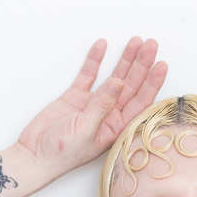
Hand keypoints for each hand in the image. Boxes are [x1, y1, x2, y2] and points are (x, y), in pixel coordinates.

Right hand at [16, 37, 167, 173]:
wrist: (35, 155)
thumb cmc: (62, 153)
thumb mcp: (85, 130)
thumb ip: (101, 106)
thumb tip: (119, 83)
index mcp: (117, 127)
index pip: (140, 101)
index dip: (151, 83)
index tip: (161, 64)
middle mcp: (109, 115)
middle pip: (130, 85)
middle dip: (141, 64)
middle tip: (150, 44)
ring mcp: (93, 104)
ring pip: (114, 77)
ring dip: (124, 60)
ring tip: (135, 42)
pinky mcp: (76, 97)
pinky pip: (89, 75)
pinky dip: (95, 60)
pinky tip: (103, 46)